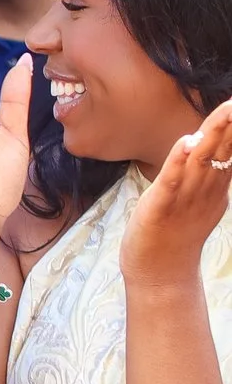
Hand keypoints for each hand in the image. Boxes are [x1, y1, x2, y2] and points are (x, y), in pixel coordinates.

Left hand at [124, 99, 231, 287]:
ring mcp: (184, 197)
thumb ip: (206, 175)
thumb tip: (205, 147)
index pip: (231, 149)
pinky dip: (178, 160)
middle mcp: (204, 189)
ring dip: (213, 133)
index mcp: (214, 186)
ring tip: (227, 109)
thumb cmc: (173, 235)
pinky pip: (171, 180)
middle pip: (224, 150)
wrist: (160, 274)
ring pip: (202, 160)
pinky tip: (187, 142)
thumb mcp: (198, 200)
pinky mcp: (160, 206)